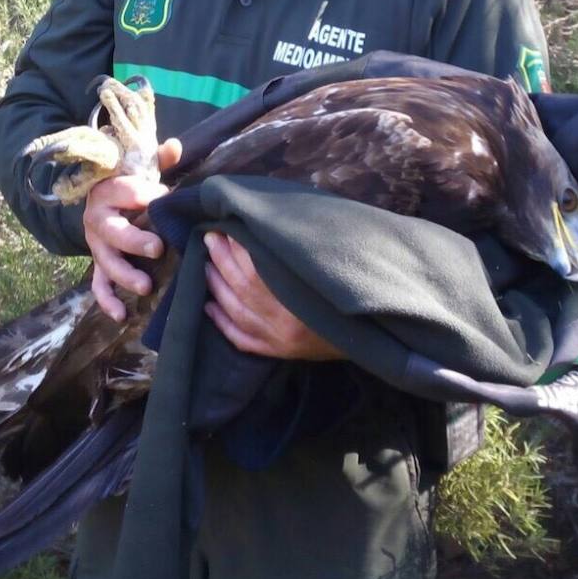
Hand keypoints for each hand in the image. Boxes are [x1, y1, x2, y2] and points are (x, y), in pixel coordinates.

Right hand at [84, 138, 181, 320]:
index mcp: (108, 191)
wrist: (102, 201)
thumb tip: (176, 146)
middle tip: (157, 249)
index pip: (126, 191)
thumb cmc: (131, 186)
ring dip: (124, 275)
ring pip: (106, 262)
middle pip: (113, 231)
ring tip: (146, 287)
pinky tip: (122, 316)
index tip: (165, 196)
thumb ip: (159, 160)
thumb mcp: (143, 170)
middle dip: (134, 241)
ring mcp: (97, 245)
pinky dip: (108, 301)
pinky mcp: (99, 265)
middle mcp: (98, 219)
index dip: (146, 194)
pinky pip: (98, 285)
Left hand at [203, 231, 345, 360]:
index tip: (228, 227)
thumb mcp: (334, 269)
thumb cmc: (353, 294)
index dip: (239, 247)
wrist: (371, 336)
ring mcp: (279, 340)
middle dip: (223, 260)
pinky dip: (222, 322)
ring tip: (206, 264)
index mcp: (302, 297)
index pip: (259, 268)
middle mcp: (286, 321)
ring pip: (237, 311)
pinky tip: (208, 307)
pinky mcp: (277, 352)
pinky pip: (241, 339)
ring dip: (217, 286)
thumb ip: (305, 251)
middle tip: (210, 238)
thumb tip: (276, 225)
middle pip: (244, 286)